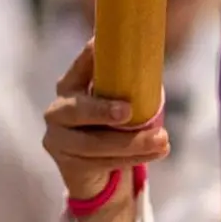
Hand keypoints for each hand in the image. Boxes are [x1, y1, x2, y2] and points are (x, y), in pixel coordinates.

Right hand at [42, 40, 169, 199]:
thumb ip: (130, 85)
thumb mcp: (123, 102)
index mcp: (71, 86)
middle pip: (76, 109)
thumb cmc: (116, 129)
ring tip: (162, 139)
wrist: (101, 175)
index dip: (89, 57)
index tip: (101, 47)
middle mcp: (58, 110)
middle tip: (128, 110)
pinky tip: (156, 153)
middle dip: (102, 110)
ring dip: (132, 142)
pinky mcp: (68, 165)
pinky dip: (133, 158)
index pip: (80, 66)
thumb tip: (153, 60)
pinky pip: (102, 162)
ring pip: (94, 143)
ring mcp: (58, 139)